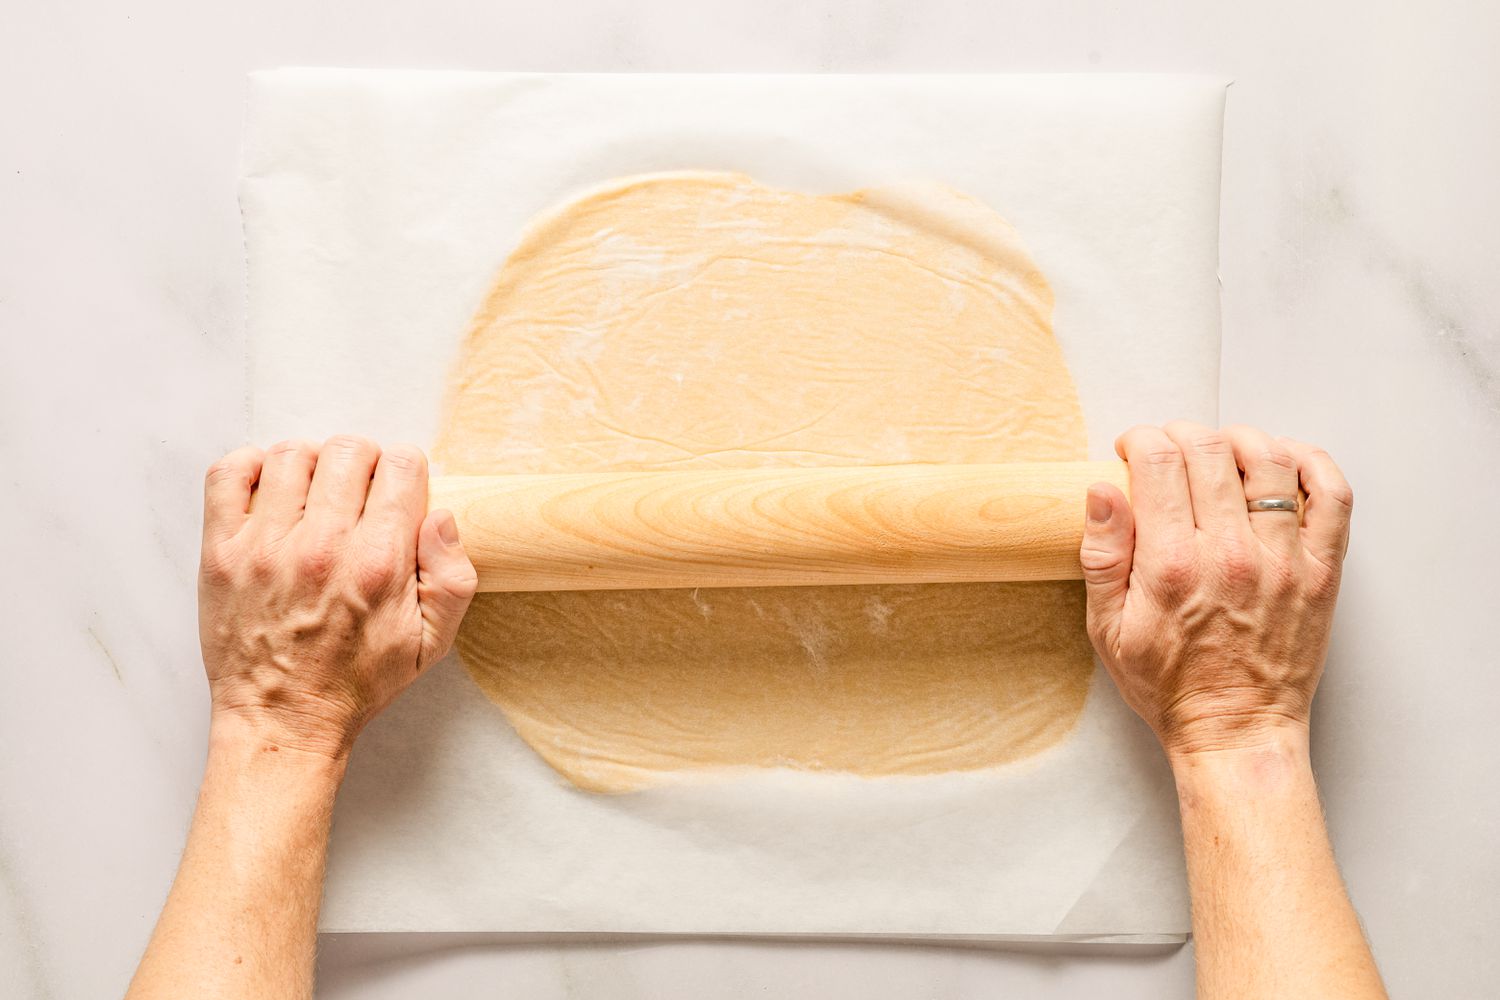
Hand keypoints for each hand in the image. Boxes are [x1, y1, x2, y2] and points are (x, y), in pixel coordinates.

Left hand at [197, 436, 477, 757]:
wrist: (283, 720)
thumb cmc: (357, 682)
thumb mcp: (433, 644)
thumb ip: (453, 578)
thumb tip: (440, 516)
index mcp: (378, 563)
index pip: (401, 466)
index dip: (408, 471)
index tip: (400, 492)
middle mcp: (321, 546)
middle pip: (349, 450)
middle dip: (365, 462)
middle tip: (361, 493)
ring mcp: (265, 546)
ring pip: (292, 454)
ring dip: (312, 464)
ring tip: (316, 493)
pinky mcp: (221, 552)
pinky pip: (228, 474)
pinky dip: (250, 465)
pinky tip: (270, 488)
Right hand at [1079, 422, 1352, 758]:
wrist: (1235, 731)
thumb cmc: (1168, 684)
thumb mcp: (1107, 628)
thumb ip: (1102, 555)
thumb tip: (1102, 490)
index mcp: (1172, 565)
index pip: (1160, 462)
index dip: (1140, 440)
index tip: (1131, 450)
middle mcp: (1230, 554)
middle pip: (1210, 450)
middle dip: (1181, 434)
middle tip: (1168, 449)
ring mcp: (1284, 560)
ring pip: (1270, 459)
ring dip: (1239, 439)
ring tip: (1220, 451)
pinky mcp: (1322, 571)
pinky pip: (1332, 495)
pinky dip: (1311, 463)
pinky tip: (1283, 462)